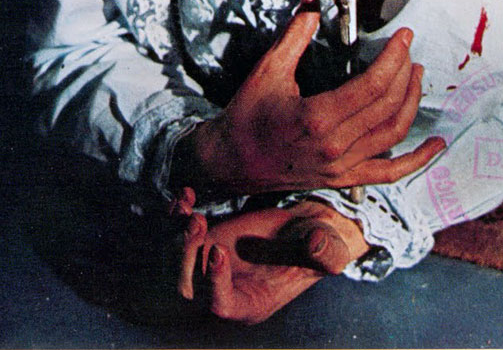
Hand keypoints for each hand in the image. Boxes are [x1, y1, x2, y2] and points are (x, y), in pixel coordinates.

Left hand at [175, 196, 367, 324]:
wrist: (306, 227)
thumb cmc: (321, 245)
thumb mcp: (328, 248)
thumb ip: (324, 252)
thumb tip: (317, 244)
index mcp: (251, 304)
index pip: (220, 306)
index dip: (214, 284)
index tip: (218, 252)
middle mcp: (223, 290)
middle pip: (185, 289)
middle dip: (183, 258)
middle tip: (198, 223)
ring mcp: (208, 266)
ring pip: (173, 261)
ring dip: (174, 234)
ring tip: (187, 206)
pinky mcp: (203, 242)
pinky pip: (175, 236)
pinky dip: (174, 217)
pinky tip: (185, 195)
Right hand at [186, 0, 444, 193]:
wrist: (231, 162)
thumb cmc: (246, 116)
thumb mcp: (266, 70)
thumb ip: (294, 37)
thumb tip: (313, 5)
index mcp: (317, 118)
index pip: (373, 86)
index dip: (394, 57)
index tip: (404, 36)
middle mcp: (335, 146)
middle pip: (388, 106)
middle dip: (405, 72)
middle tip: (408, 49)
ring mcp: (342, 167)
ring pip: (394, 134)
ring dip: (412, 102)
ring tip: (417, 75)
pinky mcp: (345, 179)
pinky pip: (390, 173)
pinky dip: (418, 160)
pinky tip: (436, 145)